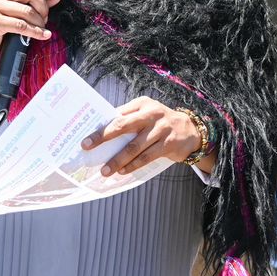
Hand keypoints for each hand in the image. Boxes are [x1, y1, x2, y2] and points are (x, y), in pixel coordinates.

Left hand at [82, 97, 211, 175]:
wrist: (191, 130)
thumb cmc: (160, 123)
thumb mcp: (147, 114)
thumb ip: (128, 119)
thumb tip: (100, 132)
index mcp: (143, 104)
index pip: (117, 115)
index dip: (100, 127)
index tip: (85, 139)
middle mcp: (152, 114)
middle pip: (123, 126)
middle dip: (103, 137)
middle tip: (87, 148)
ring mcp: (161, 129)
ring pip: (134, 147)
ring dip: (117, 159)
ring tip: (105, 170)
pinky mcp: (168, 144)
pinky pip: (146, 157)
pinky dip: (133, 165)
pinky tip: (122, 171)